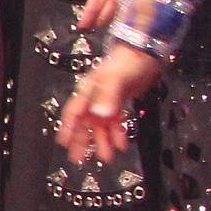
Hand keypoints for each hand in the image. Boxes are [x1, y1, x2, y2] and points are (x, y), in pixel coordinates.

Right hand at [57, 46, 165, 163]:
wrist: (146, 52)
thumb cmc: (128, 61)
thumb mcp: (115, 79)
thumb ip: (108, 97)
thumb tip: (100, 114)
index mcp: (89, 91)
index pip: (74, 112)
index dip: (68, 128)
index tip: (64, 142)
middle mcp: (96, 97)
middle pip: (85, 123)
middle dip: (82, 141)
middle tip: (79, 159)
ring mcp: (108, 100)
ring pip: (101, 125)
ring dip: (102, 141)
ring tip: (105, 157)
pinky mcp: (120, 102)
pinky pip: (115, 121)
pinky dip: (117, 133)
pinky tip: (121, 144)